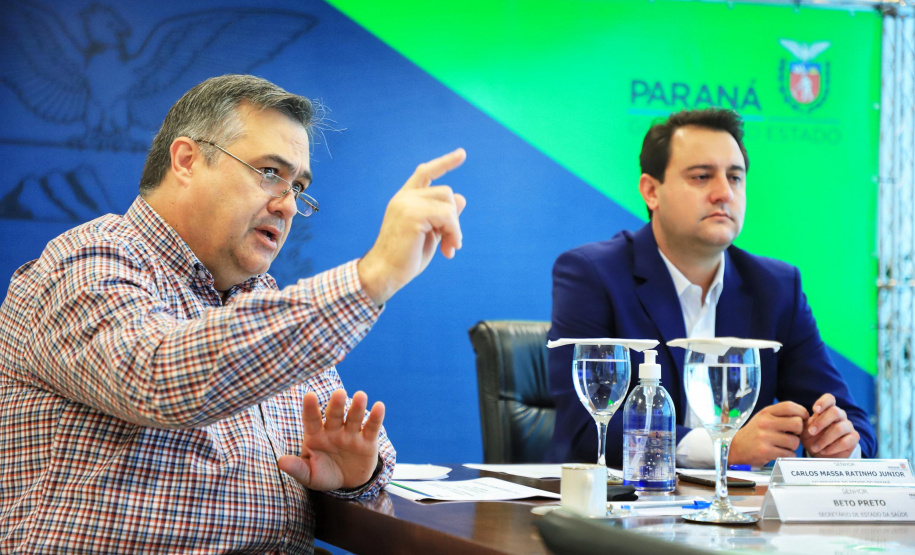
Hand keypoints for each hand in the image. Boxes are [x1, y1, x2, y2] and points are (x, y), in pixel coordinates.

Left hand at [278, 389, 384, 490]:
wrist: (347, 483)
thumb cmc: (323, 474)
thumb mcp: (309, 475)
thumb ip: (297, 468)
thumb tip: (281, 462)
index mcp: (316, 436)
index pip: (311, 420)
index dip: (310, 408)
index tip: (310, 395)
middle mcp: (334, 430)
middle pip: (334, 415)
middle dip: (336, 405)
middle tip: (339, 393)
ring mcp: (351, 434)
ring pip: (354, 418)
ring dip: (357, 407)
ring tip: (361, 396)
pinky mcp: (368, 441)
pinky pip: (371, 427)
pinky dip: (376, 417)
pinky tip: (379, 406)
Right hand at [358, 149, 466, 304]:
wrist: (385, 274)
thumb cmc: (405, 258)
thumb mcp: (430, 234)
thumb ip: (443, 216)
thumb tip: (461, 198)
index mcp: (405, 199)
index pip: (425, 172)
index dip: (445, 163)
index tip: (462, 154)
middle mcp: (404, 197)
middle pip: (446, 192)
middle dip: (453, 219)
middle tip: (451, 243)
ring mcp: (407, 204)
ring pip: (449, 202)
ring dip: (455, 228)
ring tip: (449, 248)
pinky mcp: (413, 215)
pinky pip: (447, 216)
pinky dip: (453, 233)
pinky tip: (448, 250)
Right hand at [728, 401, 808, 465]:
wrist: (736, 447)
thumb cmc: (755, 433)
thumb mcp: (764, 418)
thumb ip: (780, 415)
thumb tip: (803, 417)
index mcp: (766, 412)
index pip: (790, 406)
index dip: (802, 412)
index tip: (803, 418)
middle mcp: (765, 423)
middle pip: (797, 424)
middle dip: (799, 431)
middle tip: (792, 434)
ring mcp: (765, 437)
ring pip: (795, 441)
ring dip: (793, 445)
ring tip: (783, 445)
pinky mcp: (766, 451)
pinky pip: (789, 454)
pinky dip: (788, 455)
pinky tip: (780, 452)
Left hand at [800, 393, 859, 457]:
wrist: (822, 454)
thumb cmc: (812, 438)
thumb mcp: (805, 430)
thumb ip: (805, 424)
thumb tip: (803, 420)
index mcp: (827, 409)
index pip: (829, 399)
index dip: (823, 402)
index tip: (815, 410)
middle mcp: (840, 415)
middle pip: (835, 412)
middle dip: (821, 422)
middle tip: (811, 432)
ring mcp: (848, 426)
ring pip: (839, 428)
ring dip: (825, 439)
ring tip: (815, 448)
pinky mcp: (854, 438)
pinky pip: (846, 441)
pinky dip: (833, 447)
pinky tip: (824, 451)